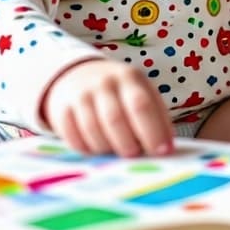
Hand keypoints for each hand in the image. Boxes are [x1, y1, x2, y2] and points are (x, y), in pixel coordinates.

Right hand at [41, 59, 173, 157]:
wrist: (77, 76)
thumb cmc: (119, 92)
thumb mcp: (141, 92)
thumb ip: (156, 116)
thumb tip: (168, 148)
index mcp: (130, 77)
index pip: (141, 105)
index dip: (152, 131)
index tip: (162, 152)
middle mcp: (103, 83)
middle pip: (115, 119)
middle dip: (128, 144)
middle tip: (134, 154)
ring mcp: (80, 96)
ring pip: (93, 131)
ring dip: (107, 148)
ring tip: (116, 149)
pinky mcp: (61, 110)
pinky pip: (74, 138)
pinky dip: (87, 149)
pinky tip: (96, 147)